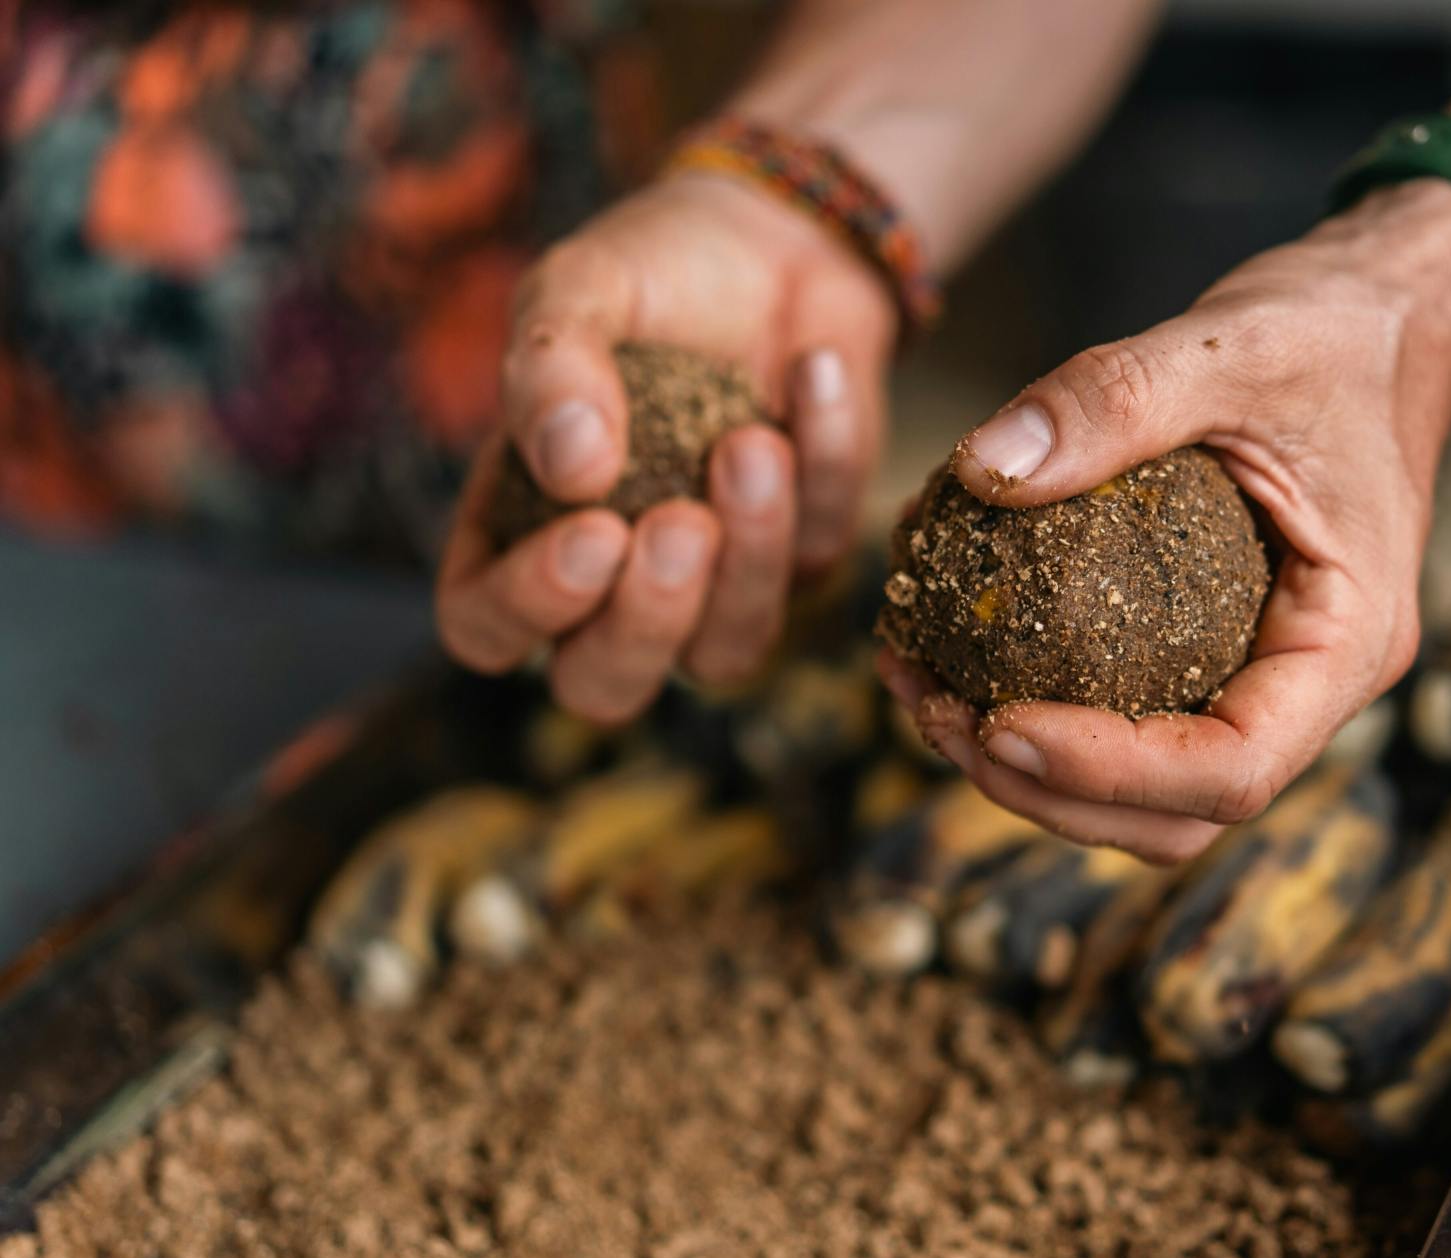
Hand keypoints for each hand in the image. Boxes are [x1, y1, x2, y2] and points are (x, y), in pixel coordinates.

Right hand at [437, 170, 897, 722]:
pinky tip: (814, 371)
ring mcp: (712, 583)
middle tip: (681, 524)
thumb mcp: (582, 290)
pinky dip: (827, 464)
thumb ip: (552, 367)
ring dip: (748, 562)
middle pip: (602, 688)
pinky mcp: (805, 555)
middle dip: (645, 625)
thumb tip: (572, 468)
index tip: (594, 531)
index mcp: (516, 528)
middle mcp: (608, 582)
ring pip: (723, 655)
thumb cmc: (652, 274)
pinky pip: (821, 553)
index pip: (485, 627)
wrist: (778, 238)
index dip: (528, 608)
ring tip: (754, 442)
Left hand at [881, 181, 1450, 862]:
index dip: (1107, 773)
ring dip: (1031, 772)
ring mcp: (1266, 674)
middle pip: (1177, 811)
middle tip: (936, 713)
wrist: (1389, 313)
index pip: (1232, 769)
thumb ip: (1113, 399)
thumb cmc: (1336, 329)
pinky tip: (955, 649)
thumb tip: (982, 471)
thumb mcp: (1228, 344)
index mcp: (1348, 639)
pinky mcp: (1219, 646)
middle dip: (1047, 791)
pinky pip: (1133, 713)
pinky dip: (1043, 709)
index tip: (997, 721)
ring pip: (1149, 789)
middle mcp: (1311, 681)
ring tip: (925, 692)